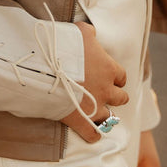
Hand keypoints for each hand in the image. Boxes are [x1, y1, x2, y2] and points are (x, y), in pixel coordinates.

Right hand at [62, 22, 127, 142]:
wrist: (45, 67)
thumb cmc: (64, 46)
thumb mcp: (80, 31)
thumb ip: (90, 34)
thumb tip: (93, 33)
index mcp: (108, 69)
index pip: (121, 76)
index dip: (115, 76)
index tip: (109, 76)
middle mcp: (106, 89)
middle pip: (121, 98)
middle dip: (115, 96)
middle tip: (105, 93)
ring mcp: (95, 107)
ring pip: (110, 117)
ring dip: (106, 115)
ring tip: (98, 113)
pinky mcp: (81, 120)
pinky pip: (93, 134)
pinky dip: (94, 134)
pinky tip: (93, 133)